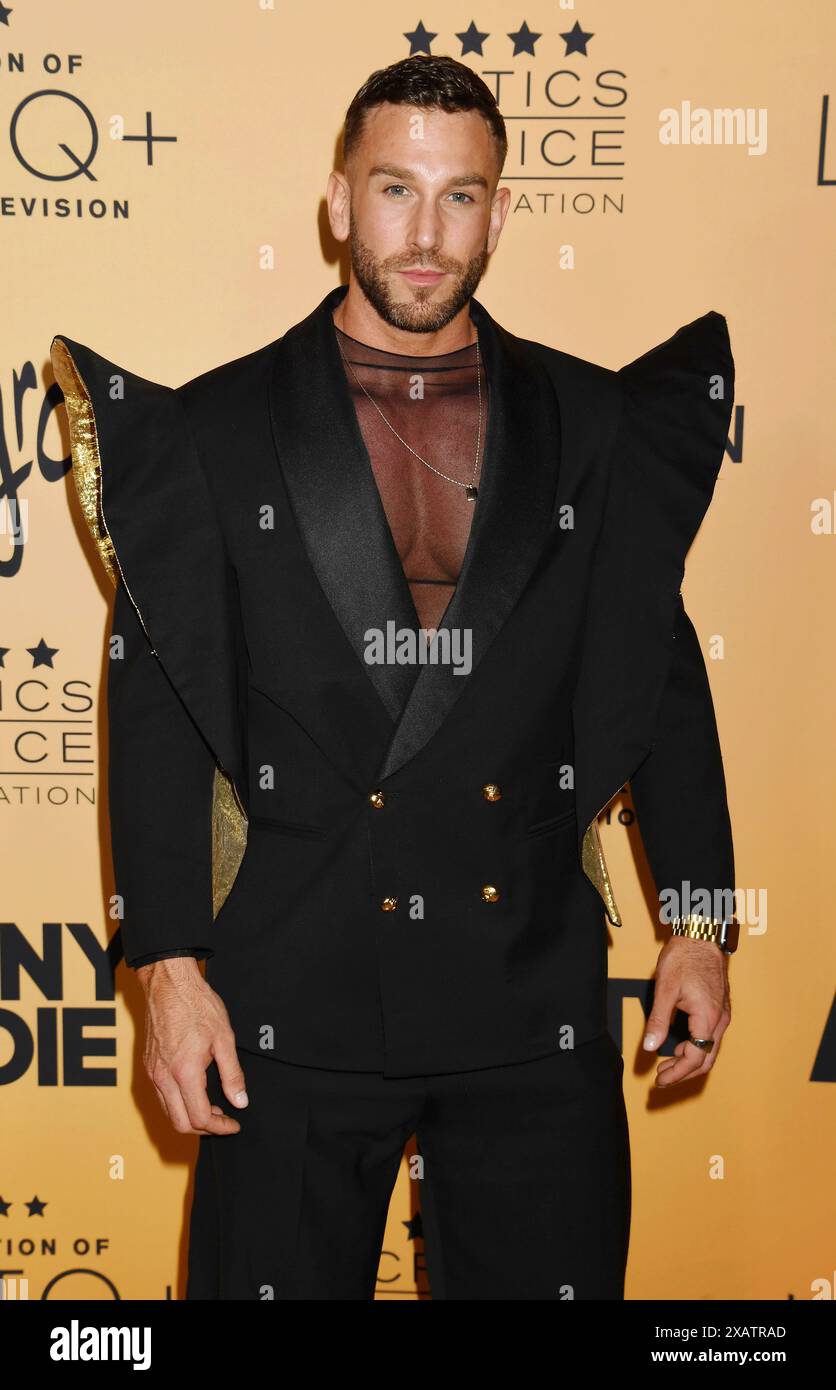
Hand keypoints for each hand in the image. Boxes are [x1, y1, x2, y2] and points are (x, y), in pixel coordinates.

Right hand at [136, 957, 248, 1134]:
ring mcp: (153, 1073)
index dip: (220, 1127)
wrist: (168, 984)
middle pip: (180, 1124)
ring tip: (213, 1108)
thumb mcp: (224, 1038)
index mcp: (185, 1072)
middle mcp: (163, 1077)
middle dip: (204, 1130)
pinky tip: (195, 1093)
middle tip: (224, 1121)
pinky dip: (178, 1105)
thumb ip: (233, 1074)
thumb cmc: (196, 1005)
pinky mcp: (149, 1067)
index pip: (200, 1117)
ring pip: (168, 1113)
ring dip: (190, 1118)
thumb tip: (240, 1101)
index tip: (234, 1124)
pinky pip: (162, 1097)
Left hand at [643, 935, 730, 1086]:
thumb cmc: (684, 958)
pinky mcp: (720, 1009)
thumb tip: (649, 1047)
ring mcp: (723, 1015)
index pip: (694, 1058)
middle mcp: (720, 1020)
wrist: (701, 936)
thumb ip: (658, 1020)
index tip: (660, 1079)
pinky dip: (696, 1048)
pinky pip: (711, 1038)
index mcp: (707, 1018)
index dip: (677, 1073)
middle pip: (706, 1059)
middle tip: (662, 1078)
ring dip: (690, 1061)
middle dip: (684, 1073)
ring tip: (667, 1064)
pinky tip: (680, 1045)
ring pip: (710, 1050)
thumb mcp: (665, 989)